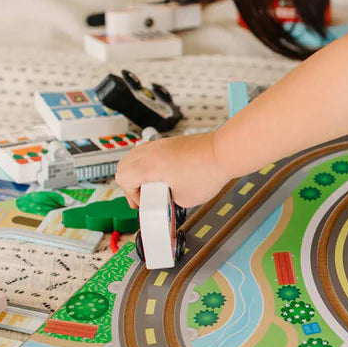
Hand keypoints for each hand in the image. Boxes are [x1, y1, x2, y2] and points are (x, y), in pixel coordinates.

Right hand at [116, 132, 230, 208]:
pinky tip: (163, 175)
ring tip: (151, 186)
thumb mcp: (184, 199)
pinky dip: (150, 164)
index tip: (143, 203)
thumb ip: (170, 200)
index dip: (131, 196)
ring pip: (135, 156)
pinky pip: (150, 152)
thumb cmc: (207, 172)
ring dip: (138, 172)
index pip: (123, 179)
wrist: (224, 153)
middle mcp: (151, 151)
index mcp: (148, 165)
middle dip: (130, 184)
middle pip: (124, 165)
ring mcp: (161, 144)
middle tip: (142, 196)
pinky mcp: (171, 142)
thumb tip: (170, 199)